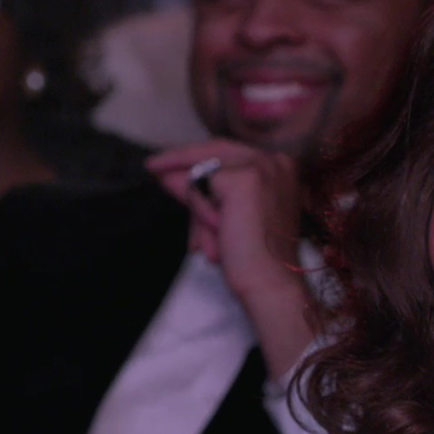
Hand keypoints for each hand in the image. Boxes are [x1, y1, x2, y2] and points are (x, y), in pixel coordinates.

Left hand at [147, 139, 303, 297]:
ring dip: (197, 209)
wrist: (268, 281)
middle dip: (180, 160)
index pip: (229, 152)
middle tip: (152, 167)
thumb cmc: (252, 257)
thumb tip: (166, 175)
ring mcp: (261, 167)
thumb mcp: (224, 216)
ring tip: (201, 243)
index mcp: (280, 168)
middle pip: (215, 152)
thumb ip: (202, 193)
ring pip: (205, 173)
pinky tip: (210, 241)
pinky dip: (198, 215)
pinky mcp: (243, 180)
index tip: (167, 162)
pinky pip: (200, 190)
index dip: (196, 157)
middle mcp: (275, 161)